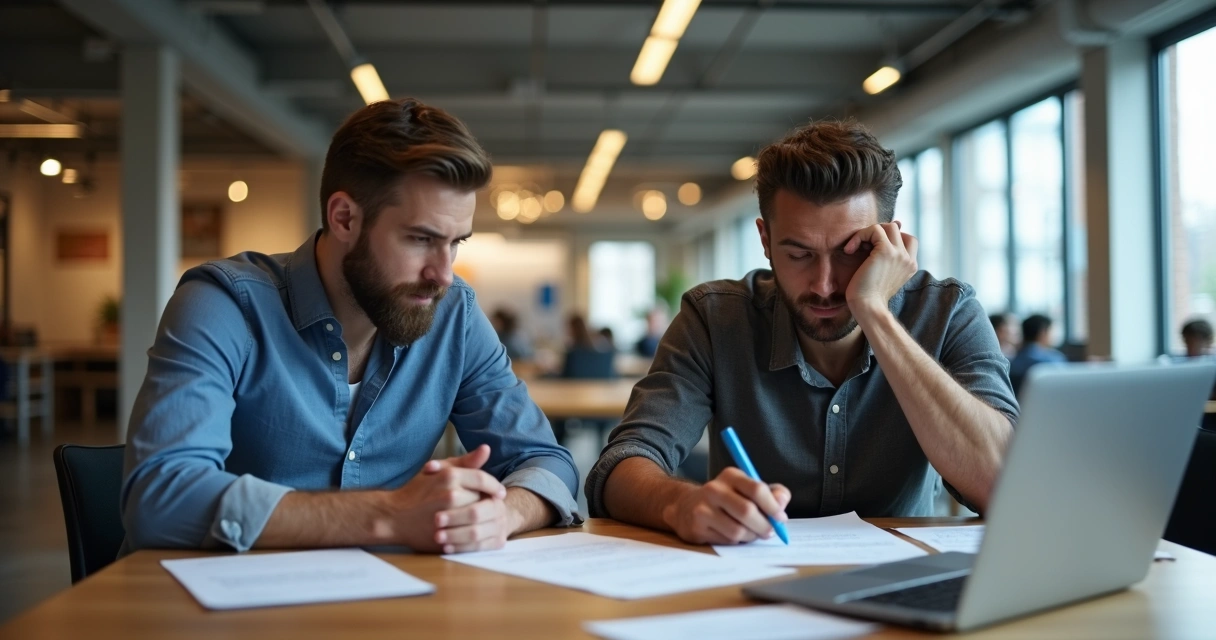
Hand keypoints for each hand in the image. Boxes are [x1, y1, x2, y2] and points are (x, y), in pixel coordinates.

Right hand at [374, 445, 508, 552]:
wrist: (393, 516)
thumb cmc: (416, 491)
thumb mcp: (439, 470)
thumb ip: (465, 461)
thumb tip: (486, 448)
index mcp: (450, 476)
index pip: (483, 479)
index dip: (494, 486)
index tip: (500, 493)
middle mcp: (450, 494)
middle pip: (482, 499)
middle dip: (486, 502)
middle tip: (487, 506)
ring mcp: (447, 516)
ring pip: (477, 517)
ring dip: (480, 518)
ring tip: (478, 519)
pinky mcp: (444, 534)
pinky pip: (469, 535)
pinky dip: (473, 534)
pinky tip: (471, 531)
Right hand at [661, 467, 790, 544]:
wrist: (686, 507)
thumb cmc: (727, 499)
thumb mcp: (747, 489)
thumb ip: (771, 493)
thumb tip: (782, 503)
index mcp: (731, 475)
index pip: (756, 489)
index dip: (773, 506)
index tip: (781, 517)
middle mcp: (714, 489)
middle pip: (747, 511)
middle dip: (764, 526)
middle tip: (770, 532)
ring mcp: (703, 508)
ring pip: (738, 530)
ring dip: (751, 536)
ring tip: (751, 533)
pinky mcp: (697, 527)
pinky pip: (726, 540)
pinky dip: (736, 541)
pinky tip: (733, 535)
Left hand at [843, 221, 917, 320]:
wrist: (867, 307)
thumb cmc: (868, 295)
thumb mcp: (879, 273)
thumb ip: (884, 256)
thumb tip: (888, 231)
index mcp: (910, 265)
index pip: (907, 239)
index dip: (889, 238)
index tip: (871, 249)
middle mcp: (908, 259)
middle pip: (897, 230)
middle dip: (877, 234)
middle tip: (862, 248)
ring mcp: (900, 254)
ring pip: (888, 226)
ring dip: (868, 233)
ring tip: (856, 248)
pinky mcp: (886, 251)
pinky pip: (874, 230)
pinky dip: (859, 236)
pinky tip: (849, 250)